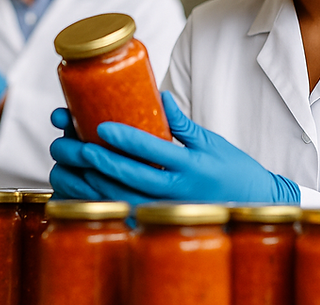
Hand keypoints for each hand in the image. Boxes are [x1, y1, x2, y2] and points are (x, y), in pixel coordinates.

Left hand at [50, 93, 299, 205]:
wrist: (255, 205)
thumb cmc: (233, 169)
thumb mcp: (211, 141)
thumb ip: (182, 123)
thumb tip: (159, 96)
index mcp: (190, 166)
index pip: (152, 150)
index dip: (124, 139)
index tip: (99, 126)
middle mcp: (177, 191)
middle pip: (128, 176)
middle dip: (95, 161)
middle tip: (69, 147)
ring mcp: (167, 210)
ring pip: (120, 199)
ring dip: (88, 185)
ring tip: (64, 169)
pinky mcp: (160, 223)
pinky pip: (123, 216)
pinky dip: (98, 206)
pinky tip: (76, 196)